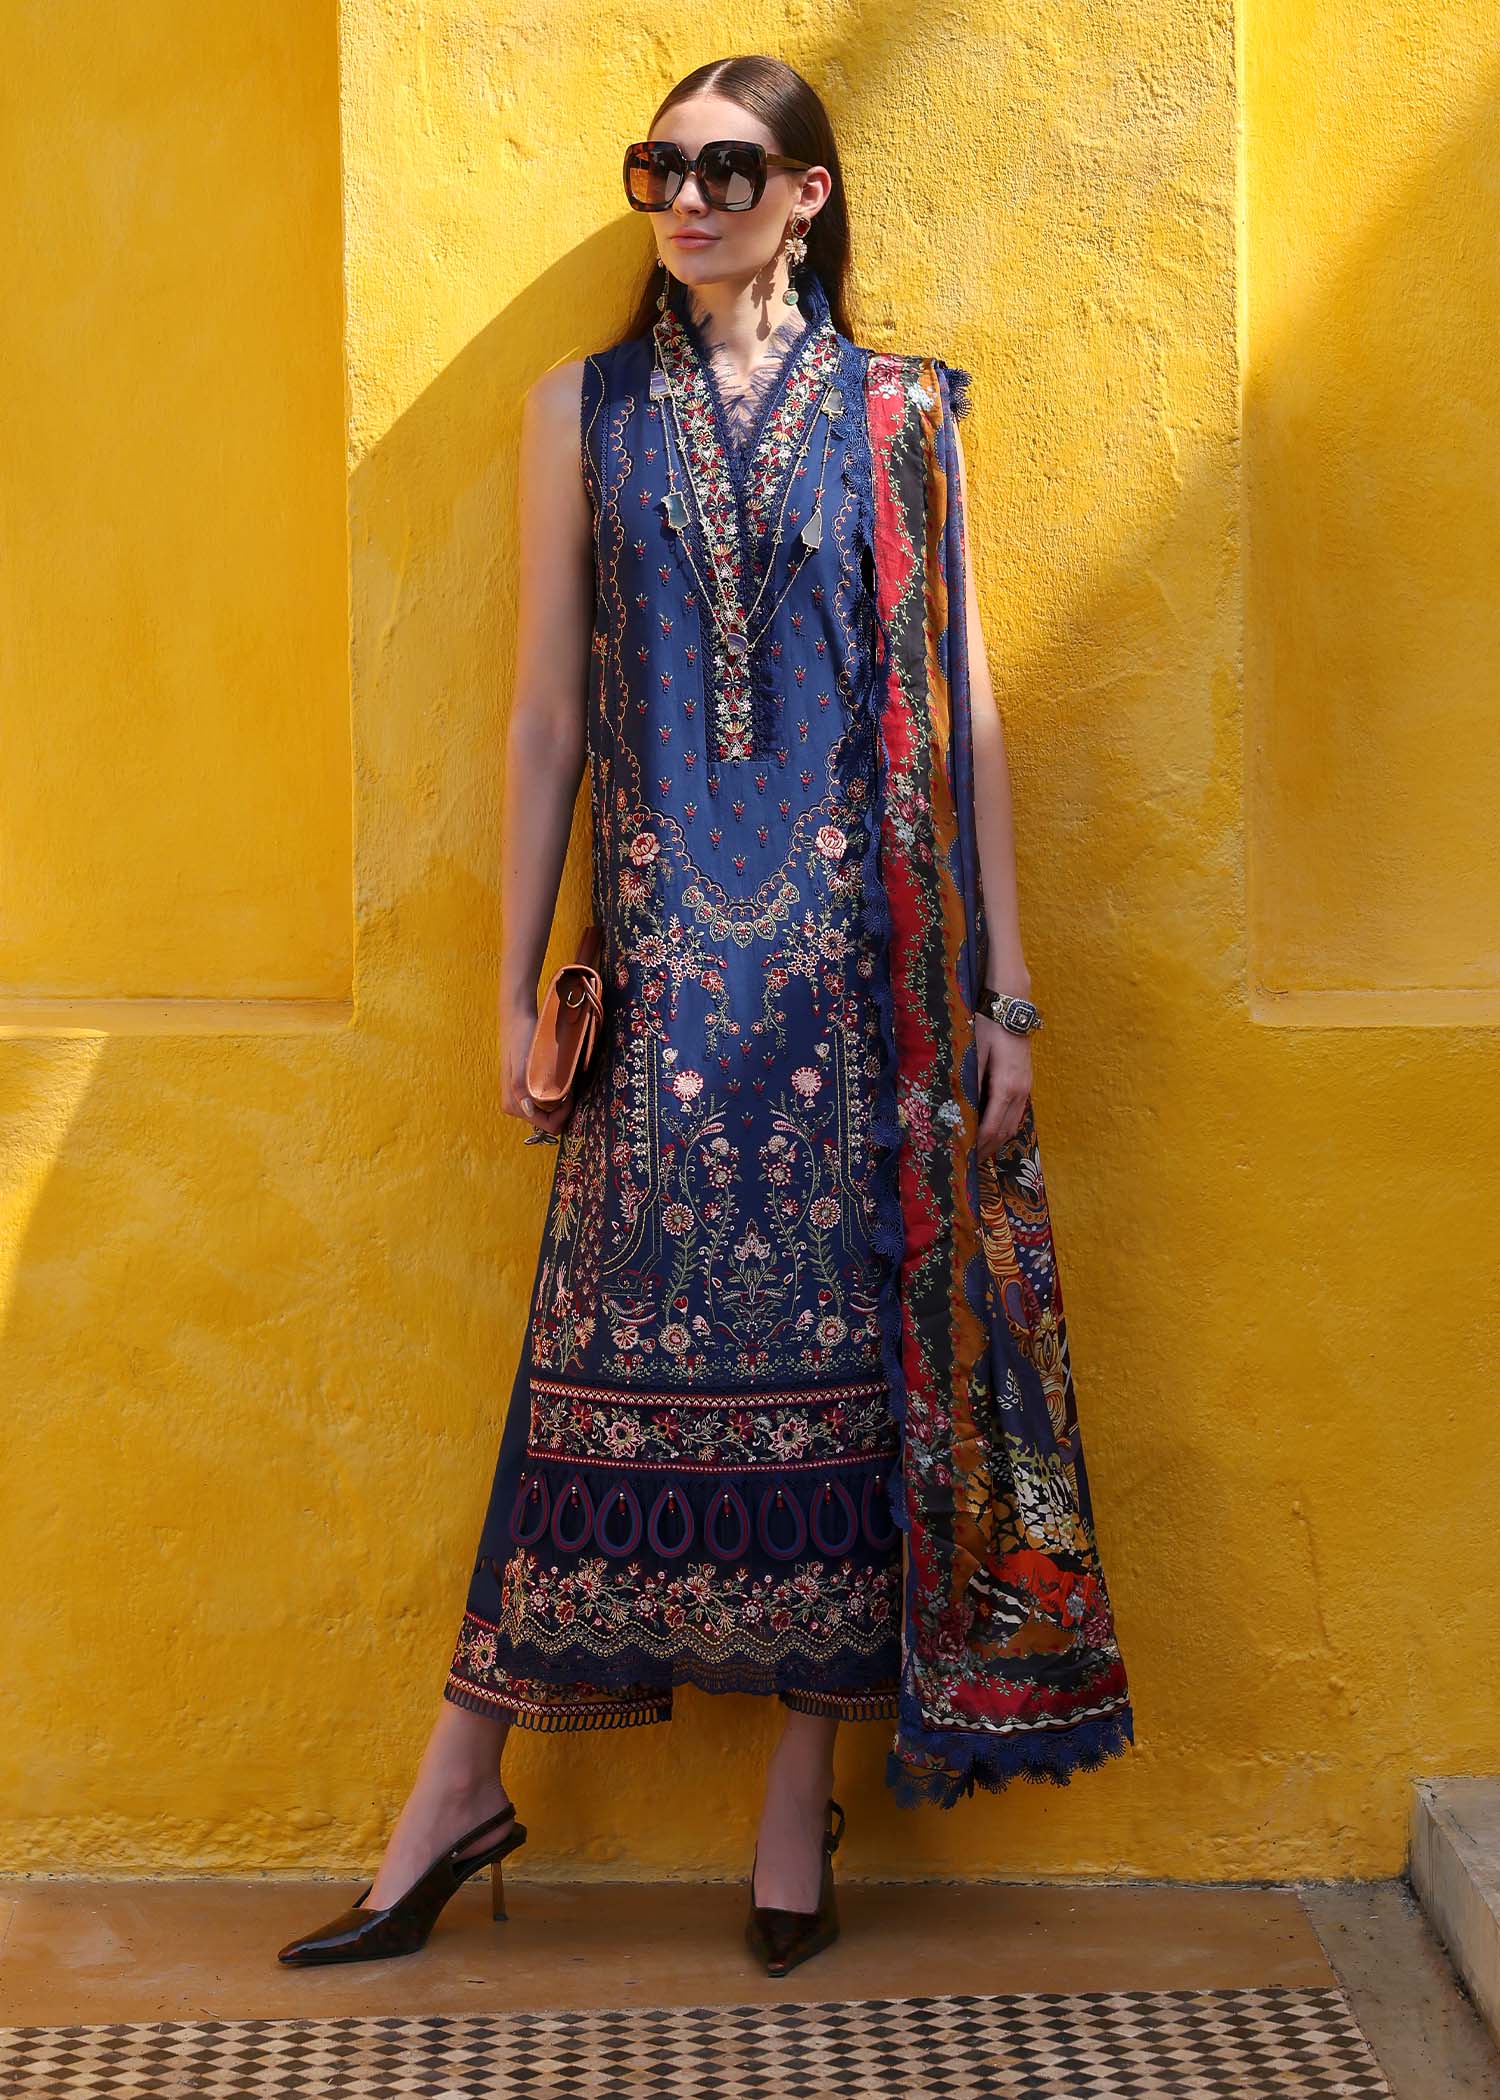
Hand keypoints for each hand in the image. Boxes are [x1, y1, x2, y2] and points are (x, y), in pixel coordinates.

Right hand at [500, 1001, 572, 1141]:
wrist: (518, 1018)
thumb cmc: (522, 1038)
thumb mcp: (523, 1063)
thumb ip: (521, 1088)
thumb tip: (526, 1108)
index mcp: (513, 1105)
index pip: (546, 1126)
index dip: (563, 1115)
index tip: (571, 1095)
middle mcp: (515, 1105)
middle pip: (547, 1121)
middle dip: (562, 1109)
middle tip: (570, 1087)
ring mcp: (519, 1098)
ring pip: (547, 1112)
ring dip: (560, 1101)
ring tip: (566, 1081)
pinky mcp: (525, 1089)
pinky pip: (545, 1101)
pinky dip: (556, 1094)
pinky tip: (560, 1079)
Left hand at [974, 1014, 1030, 1162]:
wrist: (1011, 1008)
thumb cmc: (988, 1028)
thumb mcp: (973, 1054)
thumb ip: (968, 1083)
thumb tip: (958, 1111)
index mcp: (1006, 1088)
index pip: (990, 1128)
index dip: (977, 1146)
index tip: (963, 1159)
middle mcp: (1020, 1093)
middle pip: (1004, 1133)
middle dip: (986, 1150)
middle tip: (968, 1163)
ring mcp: (1026, 1089)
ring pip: (1013, 1125)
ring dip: (997, 1141)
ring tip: (979, 1152)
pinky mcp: (1026, 1083)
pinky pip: (1017, 1114)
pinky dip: (1004, 1128)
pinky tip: (992, 1130)